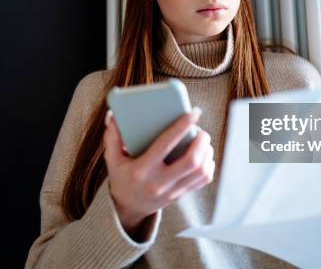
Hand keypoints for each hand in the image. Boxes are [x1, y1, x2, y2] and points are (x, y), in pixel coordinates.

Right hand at [103, 108, 214, 234]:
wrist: (128, 208)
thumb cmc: (122, 177)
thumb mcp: (112, 159)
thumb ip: (112, 137)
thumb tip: (113, 115)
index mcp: (142, 170)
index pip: (165, 145)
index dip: (182, 127)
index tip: (193, 113)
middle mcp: (159, 182)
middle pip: (191, 161)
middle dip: (201, 142)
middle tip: (201, 130)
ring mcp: (172, 191)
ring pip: (201, 171)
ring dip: (207, 152)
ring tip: (203, 140)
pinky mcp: (181, 195)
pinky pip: (203, 180)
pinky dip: (208, 165)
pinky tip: (204, 155)